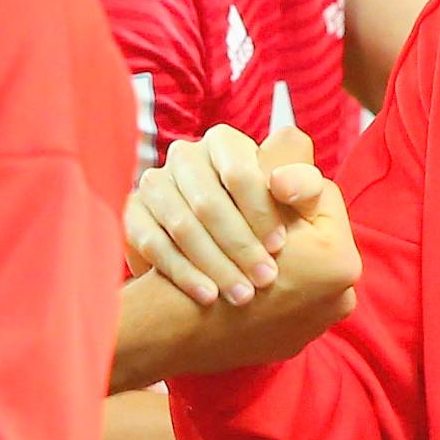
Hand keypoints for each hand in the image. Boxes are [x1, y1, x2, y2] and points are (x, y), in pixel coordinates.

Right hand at [125, 125, 349, 309]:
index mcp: (225, 143)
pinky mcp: (134, 215)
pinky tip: (208, 296)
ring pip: (182, 225)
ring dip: (215, 264)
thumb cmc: (270, 226)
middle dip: (240, 245)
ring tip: (242, 295)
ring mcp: (155, 184)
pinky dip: (184, 273)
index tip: (279, 246)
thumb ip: (305, 187)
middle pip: (209, 202)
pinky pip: (154, 244)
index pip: (239, 170)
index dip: (260, 210)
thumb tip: (283, 182)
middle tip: (265, 280)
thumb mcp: (298, 205)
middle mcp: (186, 157)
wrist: (227, 261)